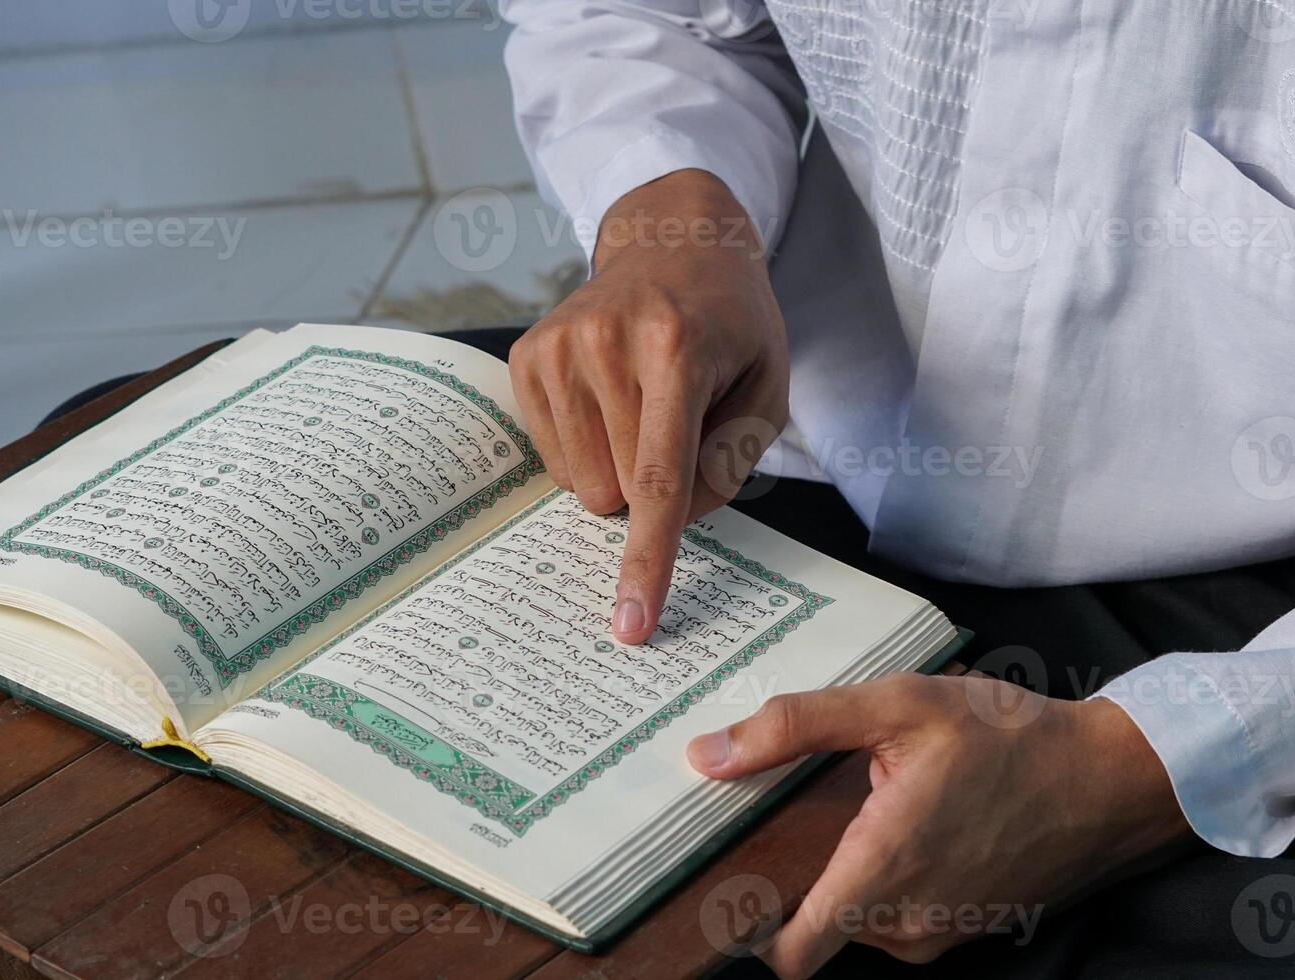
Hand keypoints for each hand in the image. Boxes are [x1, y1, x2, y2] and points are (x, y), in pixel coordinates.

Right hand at [509, 169, 787, 644]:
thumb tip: (666, 519)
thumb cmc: (732, 323)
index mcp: (677, 348)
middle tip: (679, 421)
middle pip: (620, 494)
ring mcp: (556, 347)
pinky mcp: (526, 357)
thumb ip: (731, 463)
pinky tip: (609, 399)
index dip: (647, 561)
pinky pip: (553, 461)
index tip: (631, 624)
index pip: (658, 479)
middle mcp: (605, 343)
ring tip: (644, 404)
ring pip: (581, 485)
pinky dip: (589, 450)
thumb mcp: (768, 386)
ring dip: (619, 470)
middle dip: (655, 487)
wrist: (674, 242)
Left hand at [687, 675, 1192, 976]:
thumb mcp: (900, 705)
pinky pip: (899, 917)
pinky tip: (900, 820)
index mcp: (882, 871)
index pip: (789, 952)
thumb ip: (797, 726)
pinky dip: (887, 879)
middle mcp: (906, 922)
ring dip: (846, 874)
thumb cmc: (1010, 739)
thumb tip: (708, 753)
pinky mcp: (964, 929)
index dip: (745, 922)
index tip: (725, 874)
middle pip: (815, 926)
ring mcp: (939, 933)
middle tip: (787, 810)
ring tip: (854, 805)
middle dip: (795, 875)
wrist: (1111, 779)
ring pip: (857, 921)